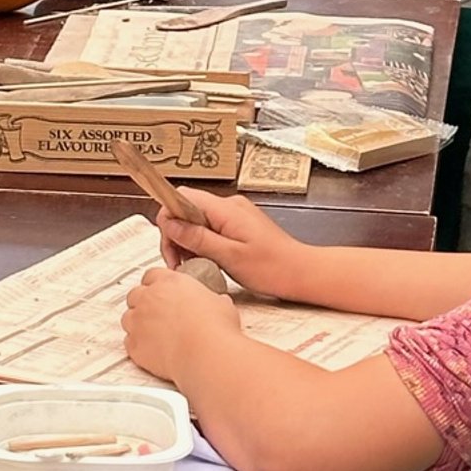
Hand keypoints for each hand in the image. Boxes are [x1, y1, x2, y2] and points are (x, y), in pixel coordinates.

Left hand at [121, 264, 240, 380]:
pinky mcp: (135, 345)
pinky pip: (129, 342)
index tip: (161, 292)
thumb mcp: (221, 303)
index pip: (152, 275)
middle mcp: (149, 298)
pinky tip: (150, 350)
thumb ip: (212, 299)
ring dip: (137, 323)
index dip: (156, 284)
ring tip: (152, 333)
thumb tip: (218, 302)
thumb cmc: (214, 328)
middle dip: (143, 303)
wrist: (206, 354)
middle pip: (135, 295)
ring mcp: (138, 321)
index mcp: (169, 282)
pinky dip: (138, 346)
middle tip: (156, 313)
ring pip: (128, 318)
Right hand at [155, 191, 313, 302]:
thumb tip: (169, 223)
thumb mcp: (229, 256)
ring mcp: (234, 215)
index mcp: (225, 209)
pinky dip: (202, 246)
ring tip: (193, 267)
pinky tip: (207, 264)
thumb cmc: (271, 268)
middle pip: (187, 211)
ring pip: (197, 222)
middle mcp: (229, 206)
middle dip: (177, 237)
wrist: (301, 273)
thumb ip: (197, 238)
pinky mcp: (238, 226)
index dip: (169, 219)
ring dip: (189, 244)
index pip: (182, 198)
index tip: (170, 247)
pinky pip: (210, 229)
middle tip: (179, 265)